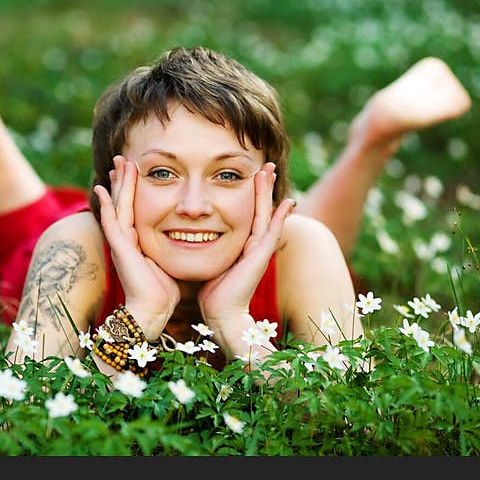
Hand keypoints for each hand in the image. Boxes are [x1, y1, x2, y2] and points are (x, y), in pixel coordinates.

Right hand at [93, 155, 179, 338]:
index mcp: (138, 241)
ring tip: (116, 164)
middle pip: (123, 202)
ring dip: (117, 184)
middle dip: (123, 180)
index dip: (133, 189)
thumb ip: (173, 247)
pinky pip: (110, 221)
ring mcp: (121, 243)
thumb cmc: (164, 292)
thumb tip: (189, 237)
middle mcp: (126, 239)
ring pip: (117, 206)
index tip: (134, 170)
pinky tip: (101, 189)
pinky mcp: (119, 248)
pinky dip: (106, 205)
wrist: (153, 311)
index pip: (134, 208)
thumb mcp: (169, 261)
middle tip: (121, 159)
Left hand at [197, 162, 294, 351]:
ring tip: (271, 171)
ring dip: (268, 192)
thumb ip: (206, 246)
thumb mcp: (209, 261)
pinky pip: (273, 232)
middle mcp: (253, 244)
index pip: (246, 212)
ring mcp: (259, 250)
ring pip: (266, 214)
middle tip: (267, 164)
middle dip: (262, 186)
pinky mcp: (261, 257)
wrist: (221, 314)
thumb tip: (191, 233)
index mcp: (241, 243)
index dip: (249, 193)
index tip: (249, 173)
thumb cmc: (212, 292)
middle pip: (259, 208)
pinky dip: (281, 217)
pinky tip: (289, 202)